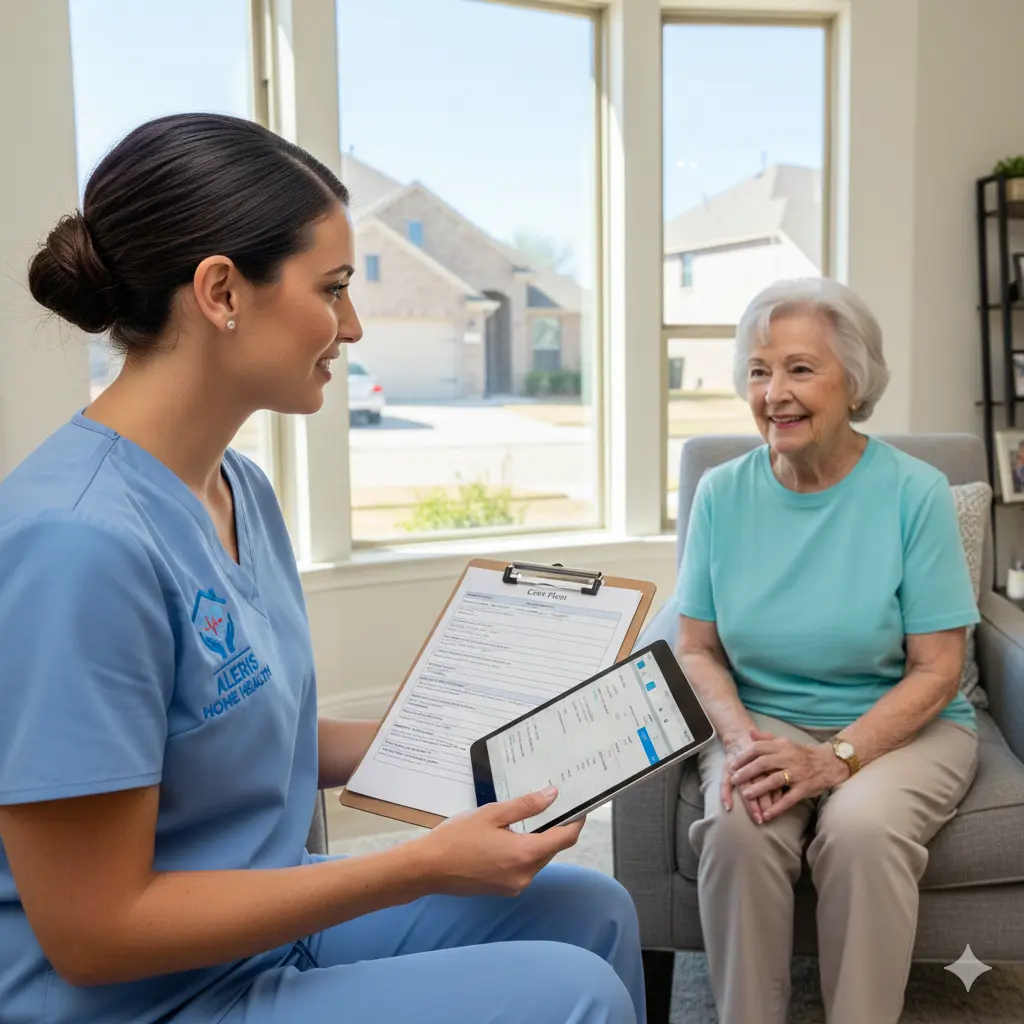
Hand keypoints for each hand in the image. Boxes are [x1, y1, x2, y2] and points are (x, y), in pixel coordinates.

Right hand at [412, 787, 584, 897]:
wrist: (428, 868)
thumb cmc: (457, 838)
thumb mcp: (492, 813)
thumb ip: (526, 805)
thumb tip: (553, 795)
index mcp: (524, 855)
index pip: (564, 839)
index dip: (576, 822)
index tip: (580, 808)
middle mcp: (524, 875)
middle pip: (552, 850)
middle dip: (554, 829)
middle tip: (551, 806)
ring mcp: (514, 886)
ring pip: (538, 859)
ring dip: (538, 841)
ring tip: (527, 820)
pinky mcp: (504, 890)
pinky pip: (524, 868)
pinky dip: (524, 853)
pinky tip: (510, 838)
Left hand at [728, 727, 847, 821]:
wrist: (830, 762)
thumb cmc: (803, 753)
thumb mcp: (785, 742)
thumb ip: (766, 738)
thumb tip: (749, 731)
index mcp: (783, 745)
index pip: (758, 748)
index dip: (743, 757)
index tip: (732, 765)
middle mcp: (789, 758)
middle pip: (763, 764)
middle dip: (746, 772)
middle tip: (734, 780)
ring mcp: (798, 773)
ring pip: (774, 781)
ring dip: (758, 789)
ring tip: (746, 795)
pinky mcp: (805, 788)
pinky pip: (789, 799)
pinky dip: (777, 807)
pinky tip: (766, 814)